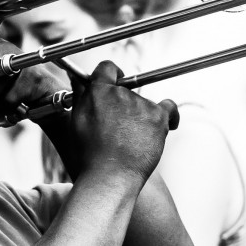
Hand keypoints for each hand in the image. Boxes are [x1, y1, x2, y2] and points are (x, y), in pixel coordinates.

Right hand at [38, 61, 176, 184]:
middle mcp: (120, 93)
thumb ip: (80, 96)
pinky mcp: (158, 116)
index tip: (114, 83)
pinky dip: (170, 116)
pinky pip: (169, 107)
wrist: (109, 177)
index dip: (111, 75)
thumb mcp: (75, 123)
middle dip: (124, 105)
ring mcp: (140, 104)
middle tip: (119, 128)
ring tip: (132, 141)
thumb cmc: (89, 157)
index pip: (107, 68)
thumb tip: (79, 78)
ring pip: (144, 104)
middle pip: (127, 90)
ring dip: (141, 116)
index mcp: (97, 92)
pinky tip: (167, 126)